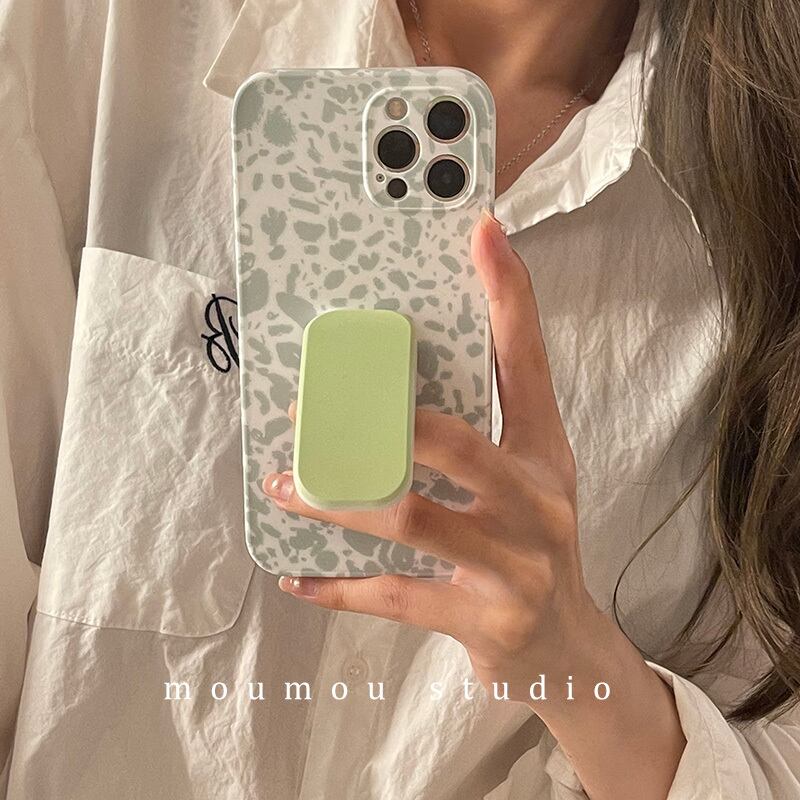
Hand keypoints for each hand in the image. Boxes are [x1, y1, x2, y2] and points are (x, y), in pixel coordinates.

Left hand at [263, 210, 598, 700]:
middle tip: (305, 411)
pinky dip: (339, 588)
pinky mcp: (484, 622)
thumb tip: (401, 386)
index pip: (527, 364)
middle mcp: (539, 503)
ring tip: (284, 486)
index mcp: (545, 455)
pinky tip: (295, 577)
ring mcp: (516, 566)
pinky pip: (396, 596)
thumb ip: (481, 430)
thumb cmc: (533, 547)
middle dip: (373, 422)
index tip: (480, 229)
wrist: (569, 649)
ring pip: (411, 517)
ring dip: (337, 501)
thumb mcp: (527, 480)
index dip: (508, 296)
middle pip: (453, 441)